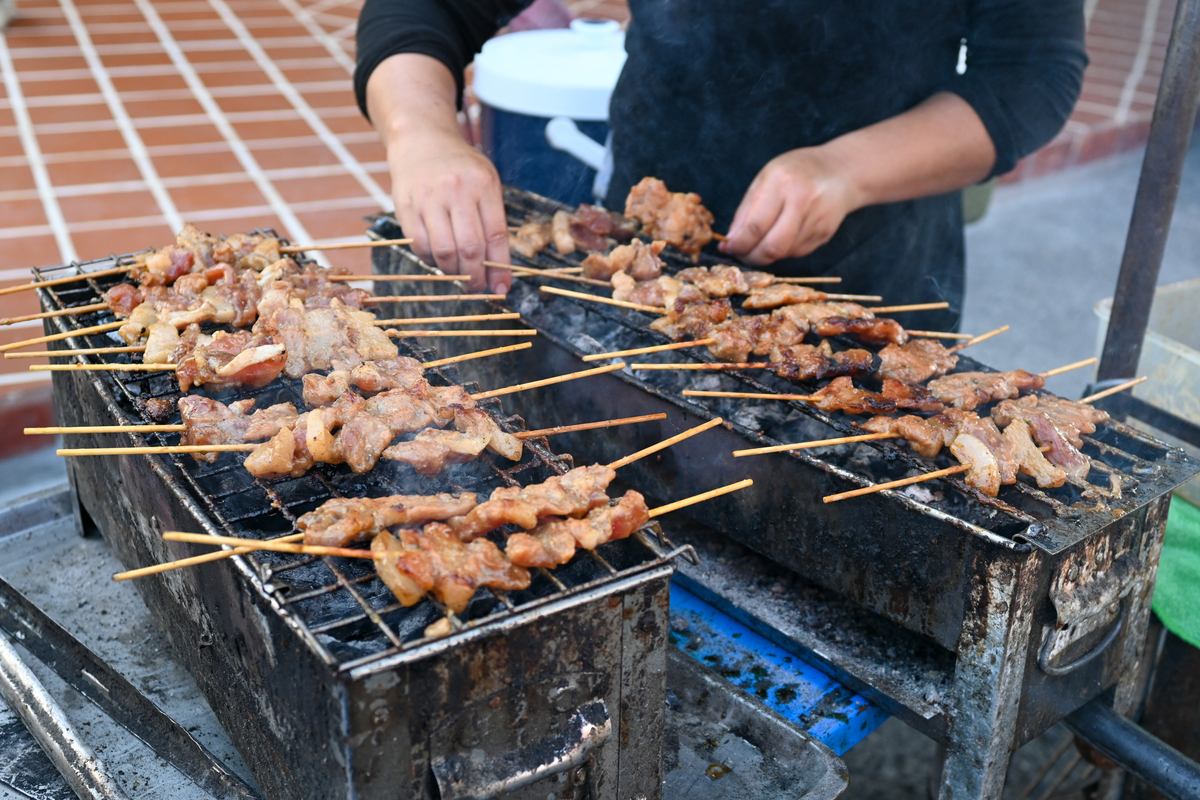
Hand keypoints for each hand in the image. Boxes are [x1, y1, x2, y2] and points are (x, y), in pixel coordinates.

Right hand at [367, 53, 509, 292]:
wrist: (421, 140)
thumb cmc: (460, 167)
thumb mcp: (486, 183)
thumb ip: (493, 222)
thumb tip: (498, 270)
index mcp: (483, 184)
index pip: (496, 235)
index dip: (500, 268)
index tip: (501, 288)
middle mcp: (456, 191)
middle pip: (470, 248)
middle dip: (476, 277)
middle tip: (478, 288)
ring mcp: (429, 198)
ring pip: (444, 252)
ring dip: (453, 272)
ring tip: (459, 274)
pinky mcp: (406, 206)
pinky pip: (420, 245)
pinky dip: (432, 261)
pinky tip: (439, 259)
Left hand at [719, 147, 855, 265]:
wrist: (842, 172)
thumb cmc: (797, 171)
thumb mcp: (766, 178)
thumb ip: (746, 209)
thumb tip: (730, 240)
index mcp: (782, 183)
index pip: (755, 226)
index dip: (738, 244)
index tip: (728, 248)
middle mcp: (802, 201)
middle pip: (772, 247)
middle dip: (751, 257)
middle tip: (742, 255)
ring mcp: (817, 220)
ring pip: (784, 253)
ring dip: (766, 255)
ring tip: (758, 245)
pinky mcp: (825, 234)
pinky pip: (796, 252)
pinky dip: (783, 250)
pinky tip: (781, 237)